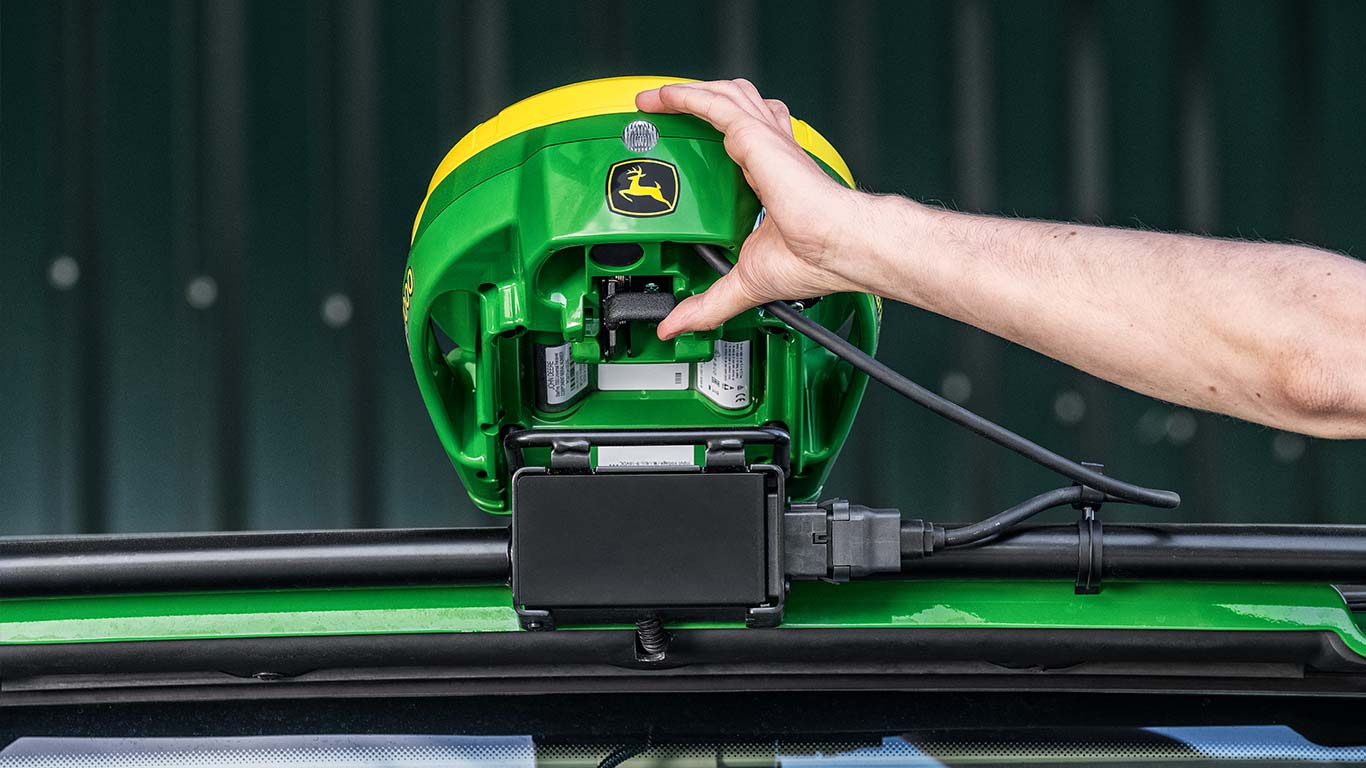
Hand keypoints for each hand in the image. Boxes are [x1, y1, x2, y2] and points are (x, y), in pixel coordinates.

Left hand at [635, 79, 867, 339]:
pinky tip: (660, 99)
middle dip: (699, 102)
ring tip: (655, 98)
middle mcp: (768, 152)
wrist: (840, 245)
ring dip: (688, 91)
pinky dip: (683, 96)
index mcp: (770, 177)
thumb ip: (707, 303)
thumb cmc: (817, 257)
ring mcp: (763, 140)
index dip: (716, 136)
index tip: (690, 147)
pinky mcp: (755, 137)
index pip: (742, 141)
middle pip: (733, 106)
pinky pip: (713, 104)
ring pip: (724, 95)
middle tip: (662, 112)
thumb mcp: (745, 282)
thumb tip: (675, 326)